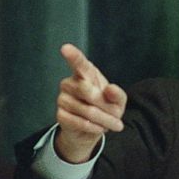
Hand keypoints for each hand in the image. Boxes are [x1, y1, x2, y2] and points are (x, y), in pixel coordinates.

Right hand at [54, 43, 125, 162]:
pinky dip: (95, 128)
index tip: (66, 48)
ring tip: (113, 124)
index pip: (79, 63)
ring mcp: (63, 99)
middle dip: (107, 106)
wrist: (93, 130)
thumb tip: (110, 89)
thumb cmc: (106, 109)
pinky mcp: (60, 115)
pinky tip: (100, 128)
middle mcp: (70, 83)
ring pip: (87, 110)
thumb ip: (118, 94)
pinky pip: (80, 122)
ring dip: (105, 120)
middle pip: (87, 91)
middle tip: (118, 116)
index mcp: (85, 74)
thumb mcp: (118, 102)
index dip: (73, 56)